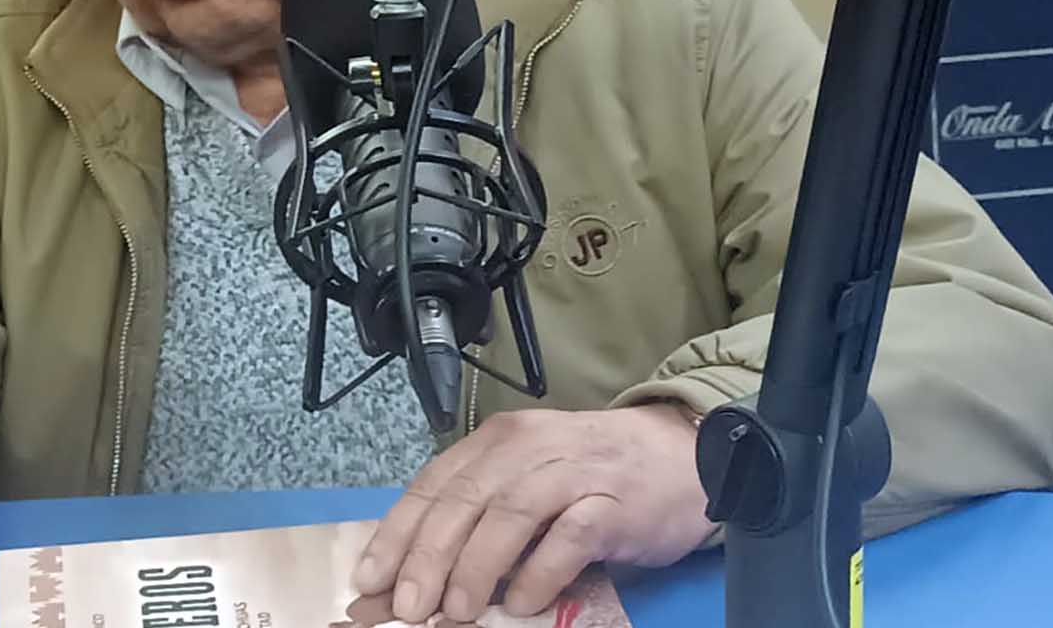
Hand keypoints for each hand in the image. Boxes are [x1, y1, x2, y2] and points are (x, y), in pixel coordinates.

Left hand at [352, 404, 713, 622]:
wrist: (682, 454)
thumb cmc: (594, 476)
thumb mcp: (528, 487)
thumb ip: (476, 525)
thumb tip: (411, 583)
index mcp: (498, 442)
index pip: (434, 485)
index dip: (397, 534)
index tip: (370, 580)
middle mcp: (528, 448)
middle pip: (463, 501)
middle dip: (427, 557)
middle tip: (406, 608)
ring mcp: (571, 472)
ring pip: (509, 516)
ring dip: (476, 567)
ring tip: (457, 611)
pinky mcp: (612, 503)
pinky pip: (568, 538)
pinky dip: (539, 573)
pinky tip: (522, 603)